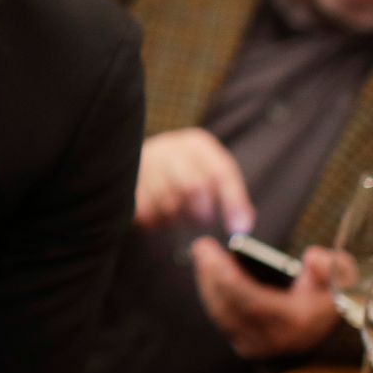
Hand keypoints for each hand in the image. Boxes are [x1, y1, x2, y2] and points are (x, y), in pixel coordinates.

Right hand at [134, 130, 254, 233]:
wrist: (137, 161)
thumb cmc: (184, 172)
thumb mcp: (211, 173)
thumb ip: (231, 196)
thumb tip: (242, 225)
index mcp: (196, 144)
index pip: (220, 172)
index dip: (233, 202)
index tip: (238, 228)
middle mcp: (170, 148)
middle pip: (193, 187)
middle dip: (202, 212)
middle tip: (202, 221)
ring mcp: (146, 165)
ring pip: (170, 204)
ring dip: (179, 219)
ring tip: (179, 215)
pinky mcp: (129, 186)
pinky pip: (149, 213)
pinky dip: (159, 221)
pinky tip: (161, 214)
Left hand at [189, 239, 341, 359]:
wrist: (327, 318)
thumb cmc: (331, 290)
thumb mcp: (342, 273)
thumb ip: (331, 265)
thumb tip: (311, 259)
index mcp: (297, 322)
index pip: (251, 302)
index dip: (227, 277)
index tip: (212, 252)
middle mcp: (275, 339)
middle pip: (229, 308)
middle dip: (211, 275)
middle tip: (202, 247)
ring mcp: (259, 346)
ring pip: (221, 314)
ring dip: (208, 283)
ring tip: (203, 255)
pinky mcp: (246, 345)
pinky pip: (221, 319)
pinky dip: (211, 294)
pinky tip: (208, 273)